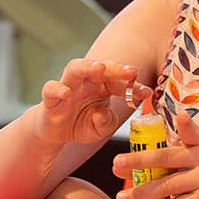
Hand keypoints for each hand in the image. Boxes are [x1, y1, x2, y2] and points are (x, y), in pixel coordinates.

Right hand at [32, 60, 148, 144]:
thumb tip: (103, 114)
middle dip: (116, 68)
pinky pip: (50, 89)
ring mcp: (67, 87)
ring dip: (87, 67)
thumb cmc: (81, 123)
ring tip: (100, 68)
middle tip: (131, 71)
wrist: (56, 132)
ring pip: (75, 68)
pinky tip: (66, 93)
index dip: (134, 86)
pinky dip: (57, 89)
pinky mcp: (50, 98)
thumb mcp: (100, 128)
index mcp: (102, 86)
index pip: (120, 81)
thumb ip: (106, 122)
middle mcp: (85, 81)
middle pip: (100, 67)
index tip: (147, 92)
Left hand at [112, 111, 198, 198]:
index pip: (192, 133)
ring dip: (140, 192)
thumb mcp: (198, 160)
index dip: (187, 124)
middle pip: (166, 159)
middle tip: (118, 163)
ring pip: (165, 186)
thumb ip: (173, 154)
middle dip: (138, 161)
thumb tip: (133, 158)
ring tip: (122, 196)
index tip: (181, 115)